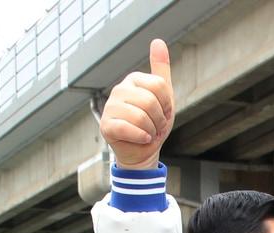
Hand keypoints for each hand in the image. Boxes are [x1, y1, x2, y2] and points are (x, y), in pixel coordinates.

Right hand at [100, 39, 173, 169]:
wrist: (143, 150)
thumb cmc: (154, 123)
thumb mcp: (164, 97)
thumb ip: (161, 70)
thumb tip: (158, 41)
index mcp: (133, 79)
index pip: (160, 86)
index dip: (167, 105)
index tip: (162, 112)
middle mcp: (119, 89)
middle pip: (150, 102)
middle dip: (159, 120)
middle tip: (155, 126)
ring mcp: (110, 106)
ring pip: (141, 116)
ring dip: (151, 130)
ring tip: (147, 132)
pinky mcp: (106, 125)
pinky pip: (128, 128)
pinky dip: (141, 137)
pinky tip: (141, 138)